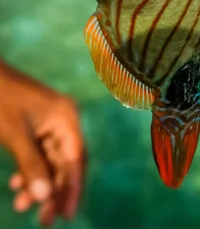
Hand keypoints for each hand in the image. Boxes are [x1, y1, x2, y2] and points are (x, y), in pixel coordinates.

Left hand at [0, 61, 85, 225]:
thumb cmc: (1, 99)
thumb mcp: (15, 135)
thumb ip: (32, 165)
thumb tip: (46, 198)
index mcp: (66, 117)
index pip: (76, 158)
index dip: (72, 188)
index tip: (66, 215)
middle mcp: (63, 120)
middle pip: (65, 163)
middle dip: (53, 191)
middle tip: (43, 220)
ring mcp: (50, 123)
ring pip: (51, 161)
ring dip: (39, 183)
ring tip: (21, 205)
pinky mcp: (37, 126)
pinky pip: (39, 154)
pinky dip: (30, 171)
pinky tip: (17, 184)